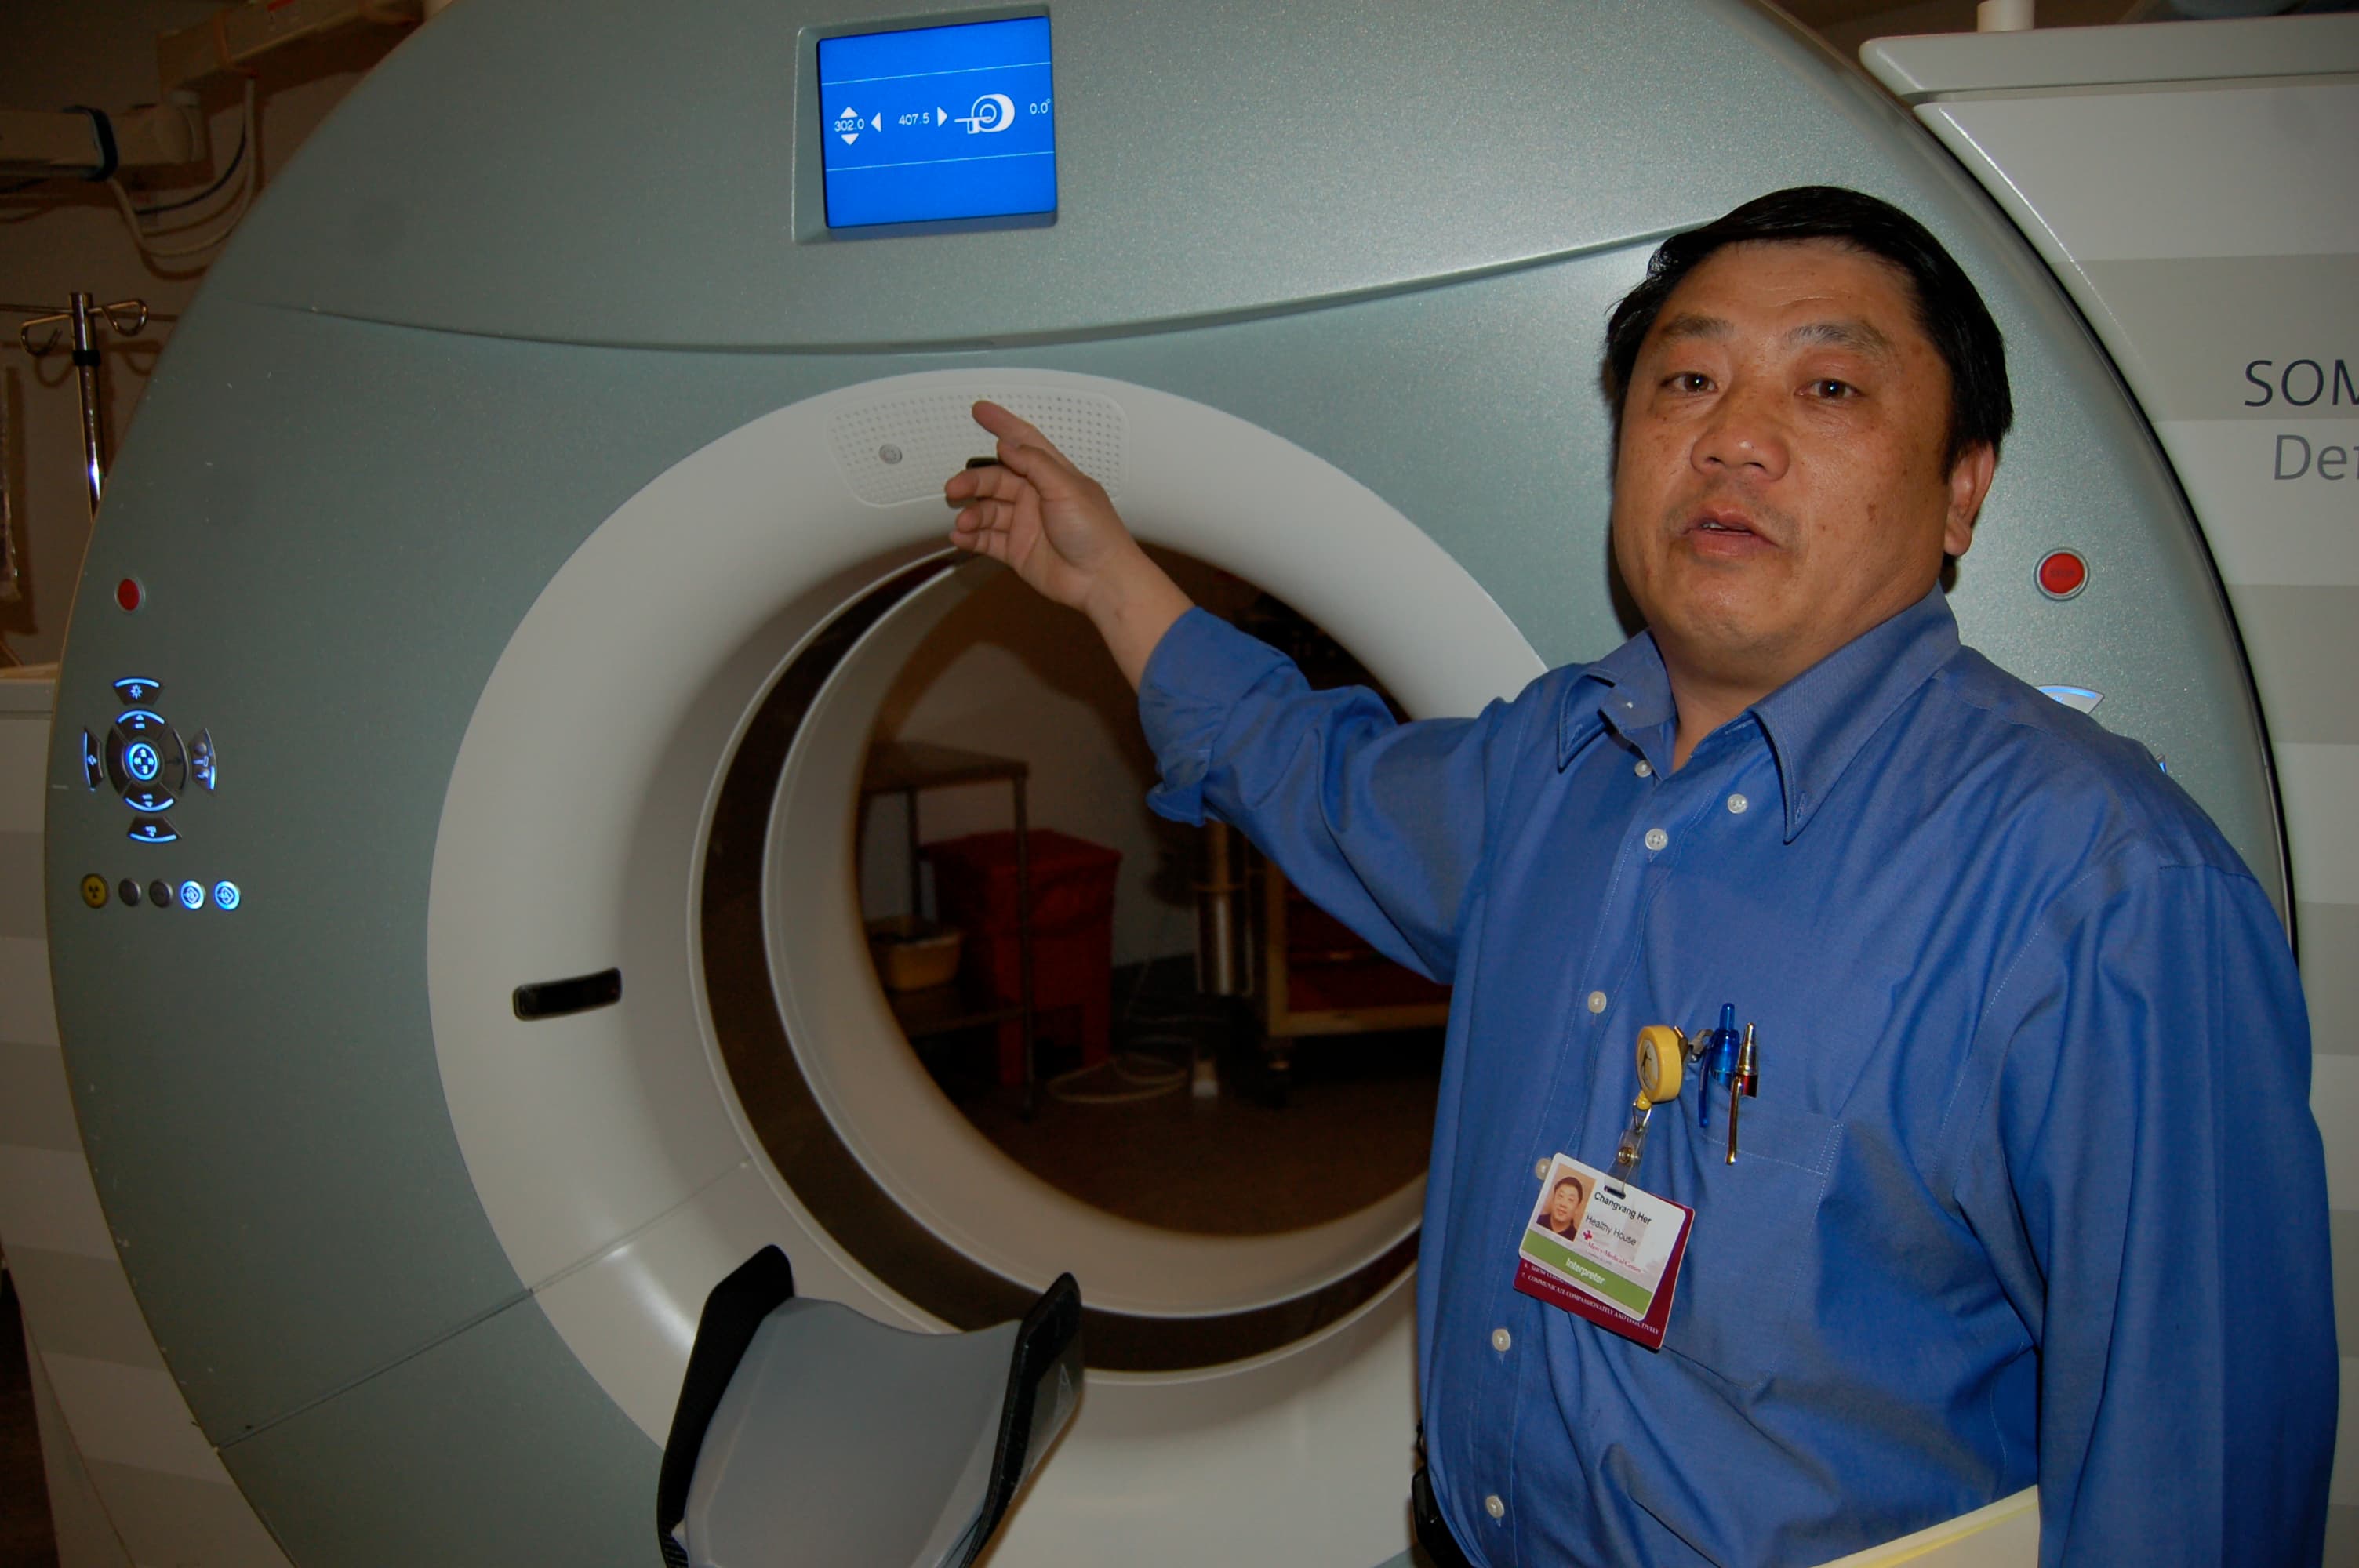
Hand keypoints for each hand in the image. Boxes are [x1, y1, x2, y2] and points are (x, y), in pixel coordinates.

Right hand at [944, 401, 1191, 685]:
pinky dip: (971, 537)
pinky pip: (986, 539)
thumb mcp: (1067, 488)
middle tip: (955, 487)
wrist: (1101, 579)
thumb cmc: (1097, 533)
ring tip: (963, 521)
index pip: (1023, 442)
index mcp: (1052, 475)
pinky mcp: (1017, 550)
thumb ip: (1035, 463)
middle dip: (973, 482)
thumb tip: (1008, 444)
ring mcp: (1025, 524)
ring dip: (971, 514)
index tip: (981, 411)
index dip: (1003, 424)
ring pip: (988, 511)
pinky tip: (960, 536)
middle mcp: (1036, 496)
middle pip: (996, 480)